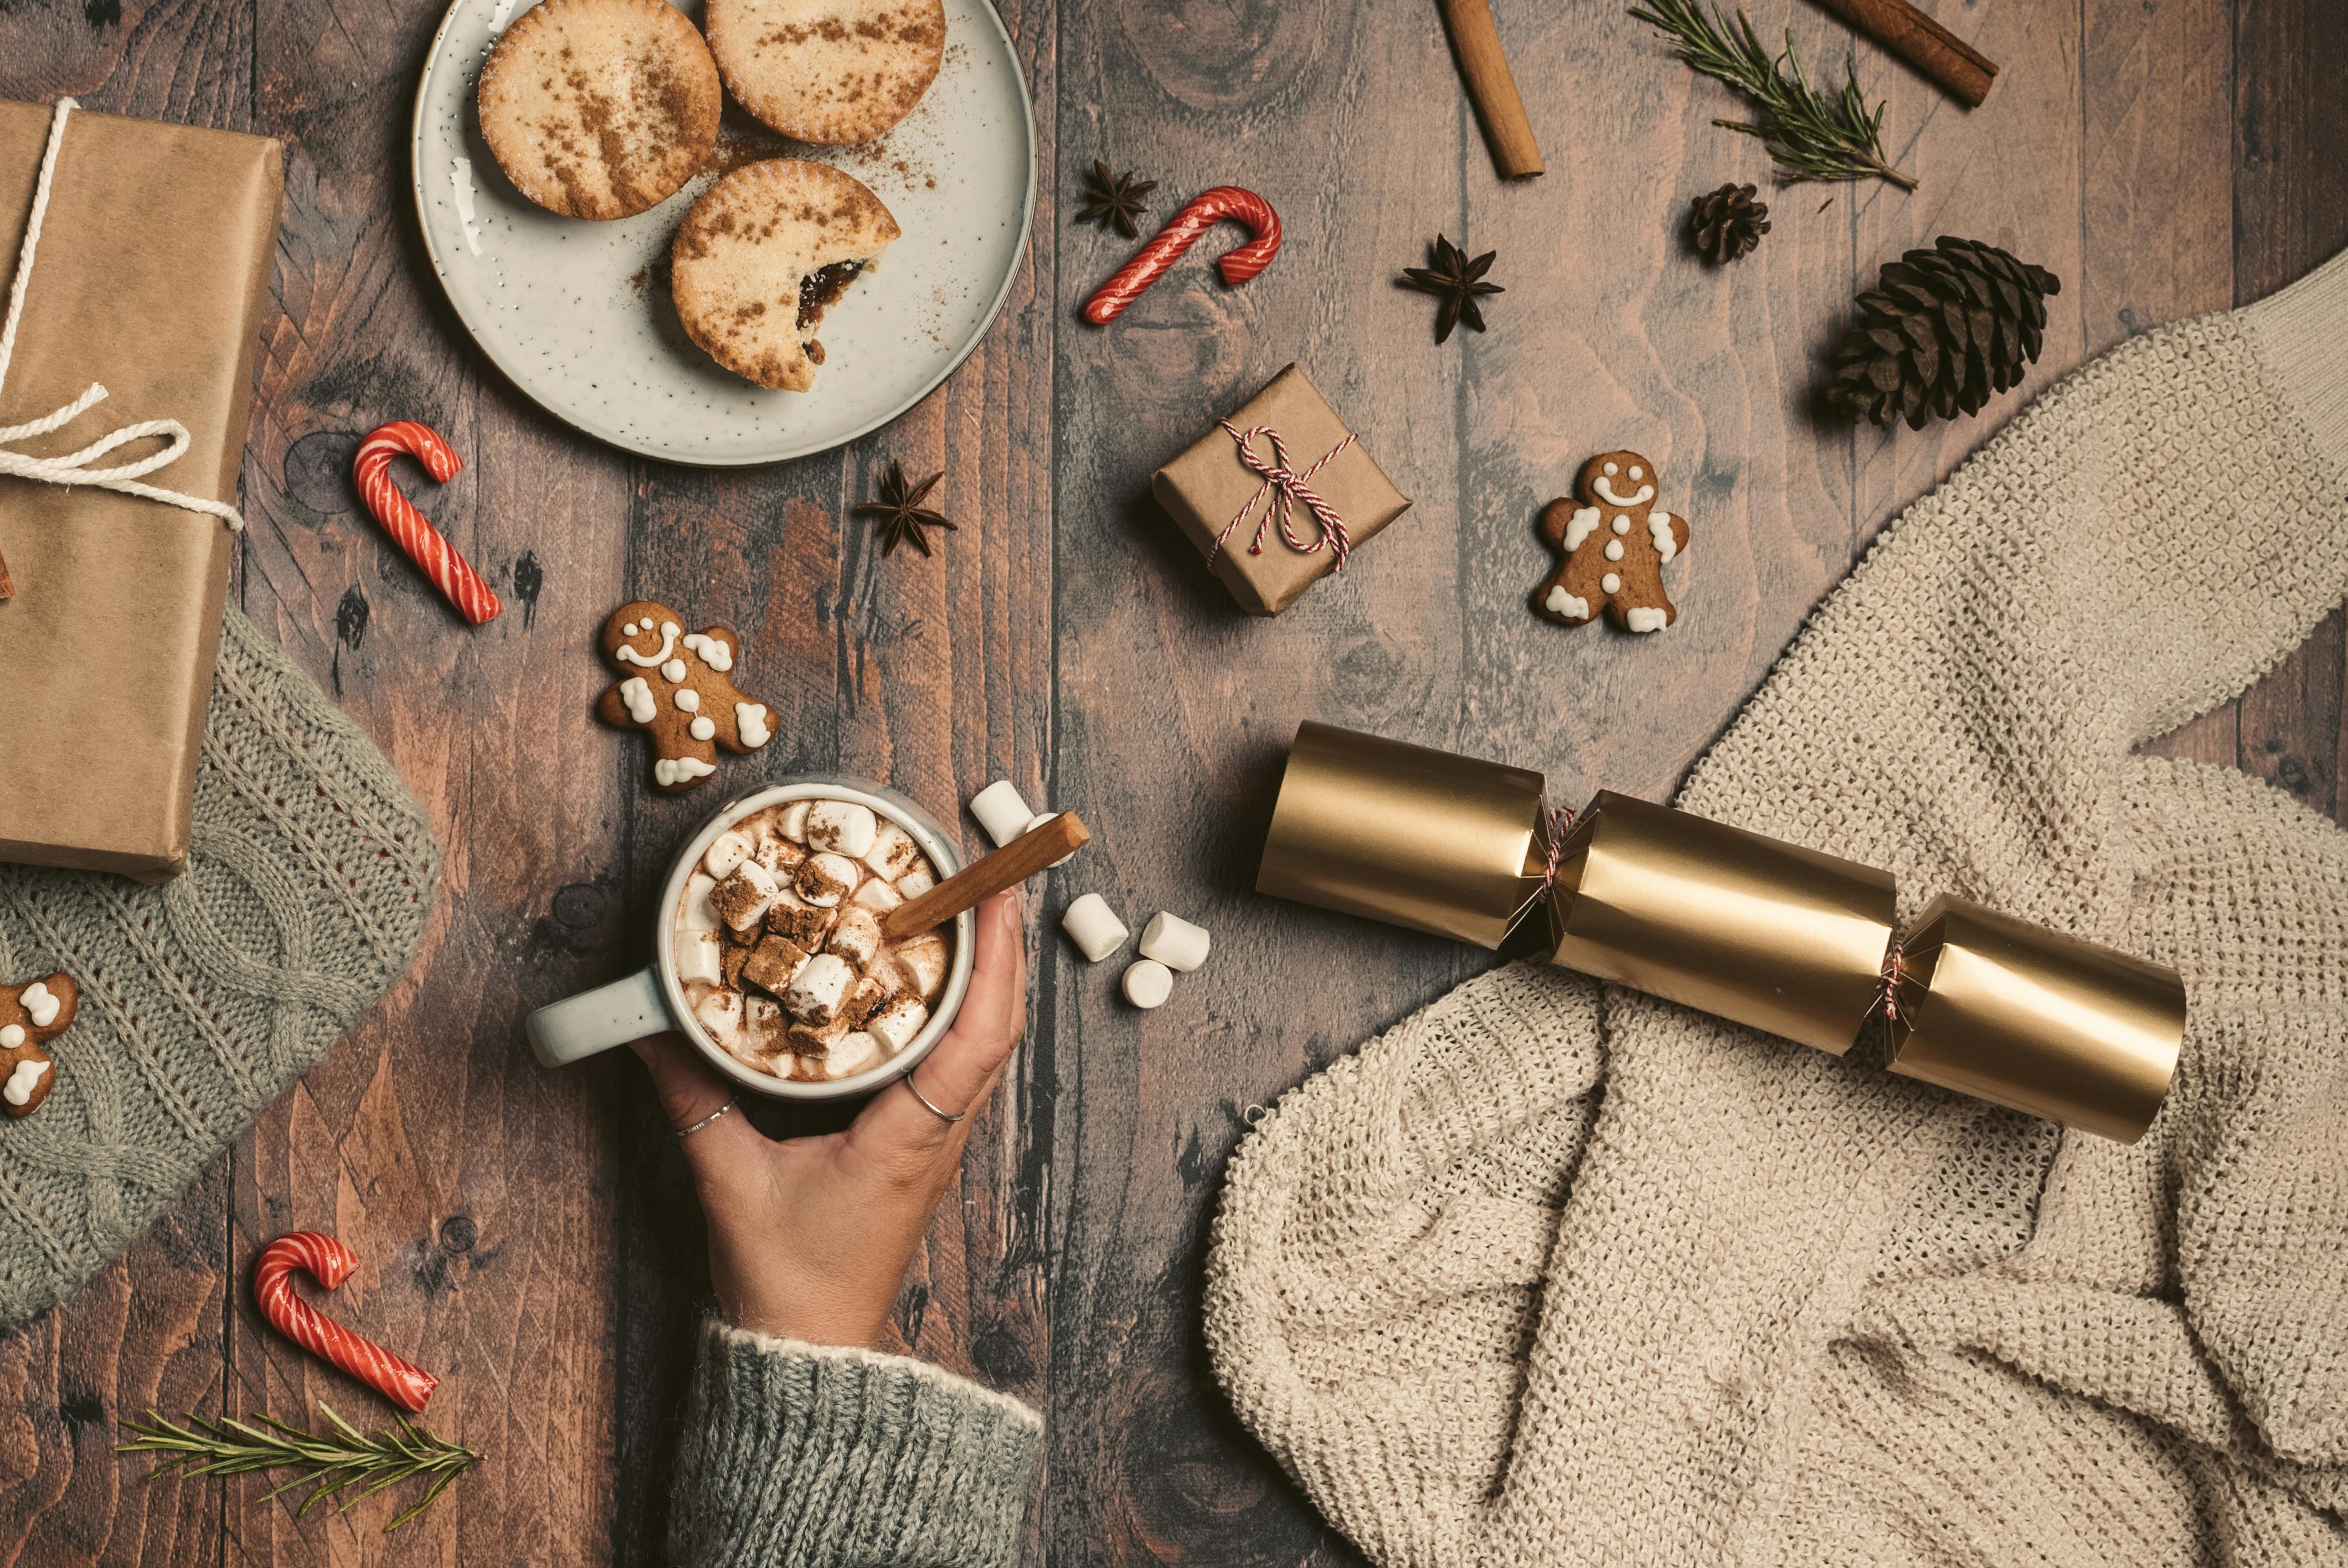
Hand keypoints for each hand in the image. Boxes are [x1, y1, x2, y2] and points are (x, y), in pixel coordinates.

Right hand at [630, 890, 1028, 1348]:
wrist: (811, 1349)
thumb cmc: (786, 1278)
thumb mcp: (729, 1181)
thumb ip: (694, 1101)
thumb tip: (652, 1029)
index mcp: (908, 1140)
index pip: (976, 1039)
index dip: (993, 963)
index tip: (993, 898)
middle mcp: (940, 1136)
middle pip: (1000, 1028)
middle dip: (1002, 947)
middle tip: (986, 877)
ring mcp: (940, 1142)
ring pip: (989, 1046)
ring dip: (991, 976)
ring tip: (972, 909)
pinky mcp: (926, 1146)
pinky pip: (963, 1066)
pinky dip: (967, 1011)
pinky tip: (944, 980)